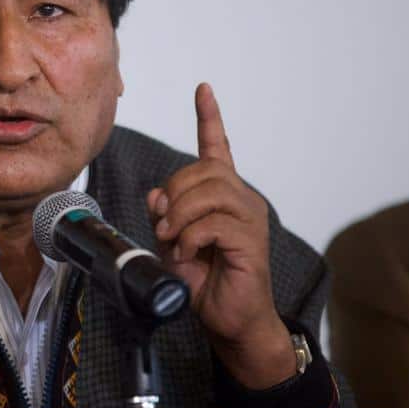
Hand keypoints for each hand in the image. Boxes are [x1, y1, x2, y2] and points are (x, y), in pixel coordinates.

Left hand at [146, 83, 294, 388]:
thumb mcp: (172, 241)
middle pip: (202, 170)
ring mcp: (250, 218)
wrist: (228, 318)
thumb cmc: (203, 279)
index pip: (218, 147)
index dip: (209, 117)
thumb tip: (157, 194)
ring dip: (180, 216)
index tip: (203, 89)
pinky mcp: (251, 241)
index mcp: (223, 194)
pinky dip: (191, 238)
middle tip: (164, 226)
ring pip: (208, 193)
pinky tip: (188, 254)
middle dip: (174, 193)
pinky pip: (213, 223)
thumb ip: (164, 213)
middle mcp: (241, 198)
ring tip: (174, 240)